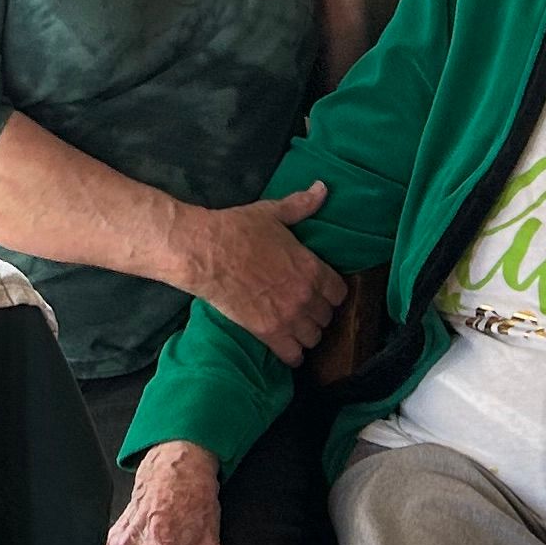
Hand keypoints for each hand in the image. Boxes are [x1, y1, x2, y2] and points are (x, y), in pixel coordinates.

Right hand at [171, 180, 341, 362]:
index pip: (340, 293)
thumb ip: (301, 205)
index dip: (330, 293)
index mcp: (312, 267)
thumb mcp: (273, 213)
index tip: (319, 291)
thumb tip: (322, 188)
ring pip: (314, 338)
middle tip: (302, 308)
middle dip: (317, 313)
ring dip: (305, 333)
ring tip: (293, 327)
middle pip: (327, 318)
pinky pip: (293, 356)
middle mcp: (306, 295)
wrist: (205, 252)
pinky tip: (284, 346)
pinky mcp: (268, 333)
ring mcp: (289, 316)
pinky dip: (291, 354)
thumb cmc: (238, 229)